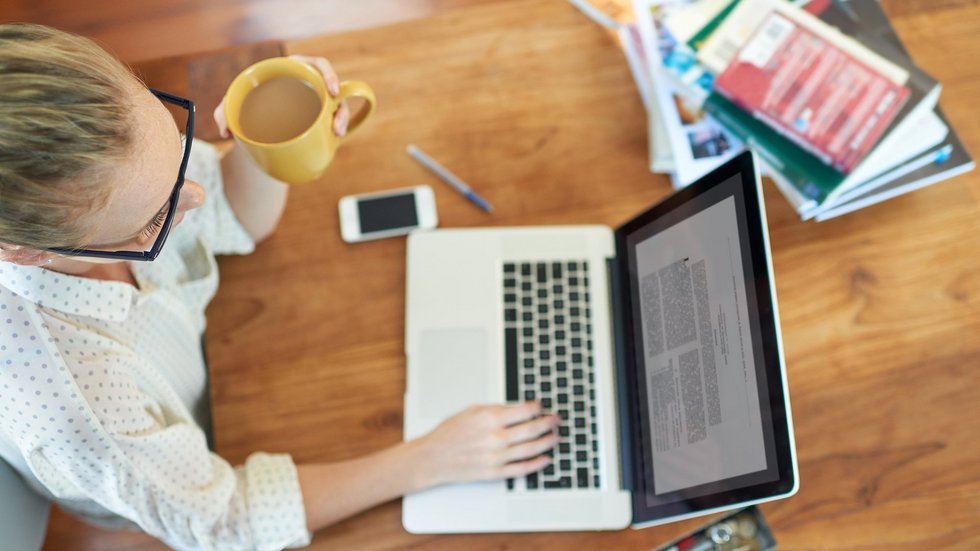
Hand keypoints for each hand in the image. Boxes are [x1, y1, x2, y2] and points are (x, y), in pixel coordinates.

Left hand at [213, 54, 349, 138]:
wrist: (254, 110)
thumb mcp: (234, 102)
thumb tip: (226, 132)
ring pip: (336, 107)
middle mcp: (309, 82)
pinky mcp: (319, 115)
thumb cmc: (248, 98)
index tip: (332, 91)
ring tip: (336, 134)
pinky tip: (334, 137)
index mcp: (294, 69)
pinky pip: (331, 119)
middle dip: (340, 107)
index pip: (319, 65)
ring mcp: (316, 100)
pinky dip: (336, 127)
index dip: (329, 74)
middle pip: (333, 89)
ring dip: (341, 119)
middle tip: (337, 125)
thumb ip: (224, 111)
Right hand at [410, 402, 559, 487]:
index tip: (542, 407)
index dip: (538, 408)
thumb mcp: (472, 411)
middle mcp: (496, 437)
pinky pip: (522, 468)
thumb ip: (497, 409)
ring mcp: (497, 457)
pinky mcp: (495, 473)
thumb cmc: (450, 433)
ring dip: (547, 442)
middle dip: (549, 423)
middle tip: (557, 420)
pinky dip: (537, 464)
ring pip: (532, 448)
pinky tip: (546, 458)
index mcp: (490, 418)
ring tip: (555, 437)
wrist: (434, 457)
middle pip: (533, 429)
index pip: (525, 411)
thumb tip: (519, 409)